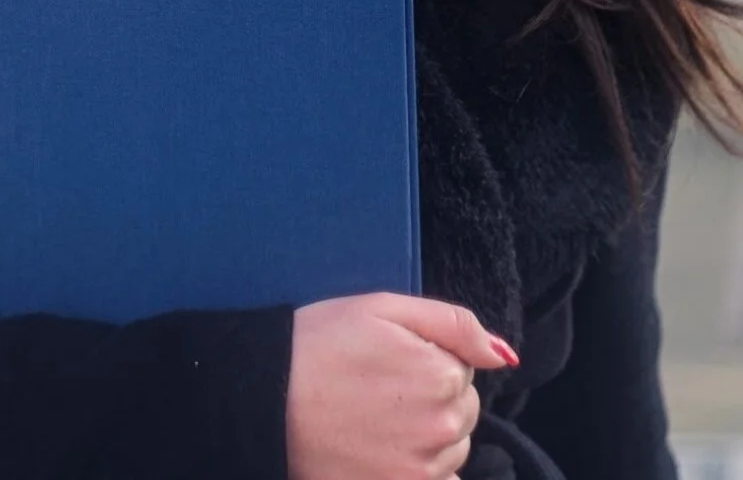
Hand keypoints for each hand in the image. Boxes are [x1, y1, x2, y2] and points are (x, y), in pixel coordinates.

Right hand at [286, 292, 516, 479]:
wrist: (267, 398)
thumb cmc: (320, 343)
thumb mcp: (382, 307)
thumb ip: (452, 324)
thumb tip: (504, 356)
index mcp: (440, 375)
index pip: (464, 369)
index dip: (429, 358)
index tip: (391, 358)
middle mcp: (441, 427)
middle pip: (463, 412)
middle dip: (433, 397)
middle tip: (381, 387)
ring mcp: (422, 470)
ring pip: (452, 450)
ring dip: (428, 435)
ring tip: (376, 418)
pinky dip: (421, 469)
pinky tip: (384, 451)